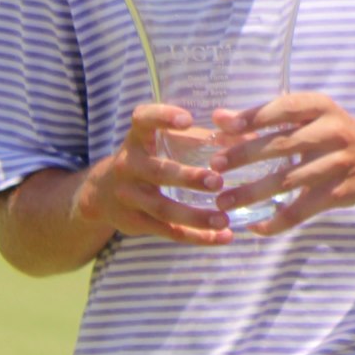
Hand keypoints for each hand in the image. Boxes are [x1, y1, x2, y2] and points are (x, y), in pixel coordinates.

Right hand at [74, 103, 234, 245]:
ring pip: (163, 209)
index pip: (143, 120)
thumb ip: (204, 138)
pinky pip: (167, 231)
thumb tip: (253, 136)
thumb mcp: (165, 143)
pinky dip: (197, 237)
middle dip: (188, 178)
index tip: (187, 120)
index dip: (162, 117)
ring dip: (196, 216)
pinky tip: (224, 237)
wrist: (100, 194)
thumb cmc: (151, 159)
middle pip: (158, 172)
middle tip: (218, 181)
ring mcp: (128, 197)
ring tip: (224, 219)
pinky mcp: (134, 222)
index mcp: (138, 139)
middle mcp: (128, 166)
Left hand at [210, 92, 354, 235]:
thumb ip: (265, 118)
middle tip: (215, 166)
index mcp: (323, 109)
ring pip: (288, 181)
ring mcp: (337, 164)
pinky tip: (254, 227)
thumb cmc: (334, 133)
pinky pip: (302, 210)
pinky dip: (276, 222)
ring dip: (252, 193)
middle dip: (246, 155)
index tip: (226, 127)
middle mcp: (333, 133)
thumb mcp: (309, 117)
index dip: (256, 116)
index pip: (286, 108)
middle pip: (283, 145)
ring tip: (223, 202)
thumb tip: (218, 118)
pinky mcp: (338, 194)